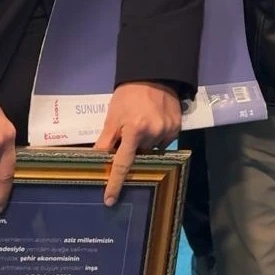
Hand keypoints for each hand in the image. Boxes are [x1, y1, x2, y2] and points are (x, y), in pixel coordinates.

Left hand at [93, 82, 180, 206]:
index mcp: (135, 131)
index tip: (110, 200)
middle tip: (128, 138)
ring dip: (144, 145)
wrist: (154, 74)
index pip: (122, 164)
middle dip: (132, 151)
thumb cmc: (128, 96)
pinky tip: (152, 124)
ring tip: (141, 126)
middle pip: (139, 156)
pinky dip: (155, 138)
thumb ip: (106, 140)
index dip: (115, 183)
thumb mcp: (112, 116)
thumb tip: (97, 161)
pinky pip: (163, 142)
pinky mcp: (177, 127)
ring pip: (152, 150)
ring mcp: (168, 131)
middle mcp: (154, 134)